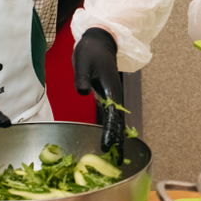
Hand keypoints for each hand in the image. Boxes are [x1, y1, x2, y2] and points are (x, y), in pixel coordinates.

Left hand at [73, 28, 124, 160]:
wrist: (99, 41)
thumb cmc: (91, 50)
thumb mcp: (83, 62)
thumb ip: (82, 78)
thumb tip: (82, 92)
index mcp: (110, 88)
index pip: (112, 114)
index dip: (110, 131)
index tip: (108, 146)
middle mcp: (114, 94)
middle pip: (118, 121)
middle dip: (118, 140)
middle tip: (118, 159)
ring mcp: (111, 95)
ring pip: (116, 120)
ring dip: (116, 136)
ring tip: (116, 154)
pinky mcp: (107, 96)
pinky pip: (111, 115)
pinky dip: (111, 128)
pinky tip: (110, 138)